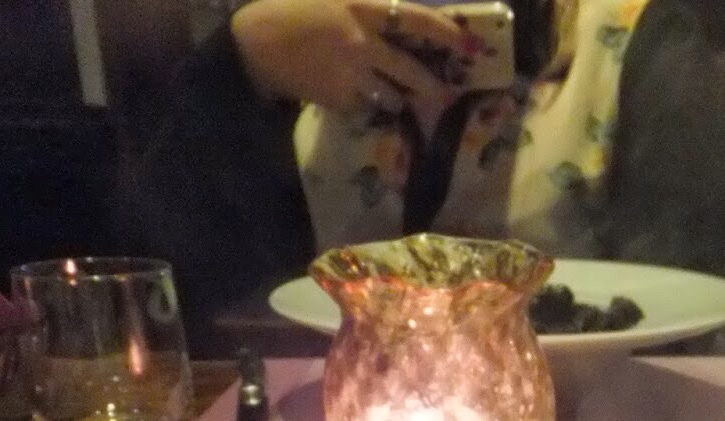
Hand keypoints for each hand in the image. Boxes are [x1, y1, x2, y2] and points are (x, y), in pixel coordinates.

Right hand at [231, 0, 462, 114]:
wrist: (253, 43)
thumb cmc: (290, 8)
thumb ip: (366, 4)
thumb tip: (396, 12)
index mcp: (360, 7)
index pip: (415, 20)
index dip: (447, 33)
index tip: (471, 44)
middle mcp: (361, 42)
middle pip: (411, 72)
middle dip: (432, 87)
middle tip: (444, 93)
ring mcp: (350, 75)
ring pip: (391, 96)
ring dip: (397, 98)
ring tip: (395, 97)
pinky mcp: (337, 99)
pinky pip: (364, 107)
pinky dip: (366, 105)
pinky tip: (354, 95)